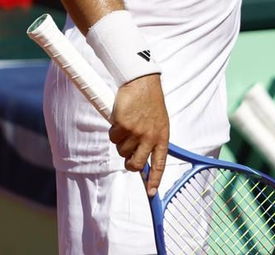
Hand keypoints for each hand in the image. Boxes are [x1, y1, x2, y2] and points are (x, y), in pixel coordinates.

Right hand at [109, 74, 169, 195]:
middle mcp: (150, 137)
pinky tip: (120, 118)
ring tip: (127, 123)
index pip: (159, 164)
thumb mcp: (159, 121)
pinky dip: (113, 129)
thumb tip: (142, 156)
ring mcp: (136, 132)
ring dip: (120, 140)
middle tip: (127, 151)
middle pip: (135, 164)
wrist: (142, 82)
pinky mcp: (123, 125)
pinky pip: (113, 136)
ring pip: (121, 150)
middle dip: (128, 162)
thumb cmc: (149, 101)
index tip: (151, 192)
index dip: (154, 180)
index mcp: (162, 137)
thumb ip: (153, 139)